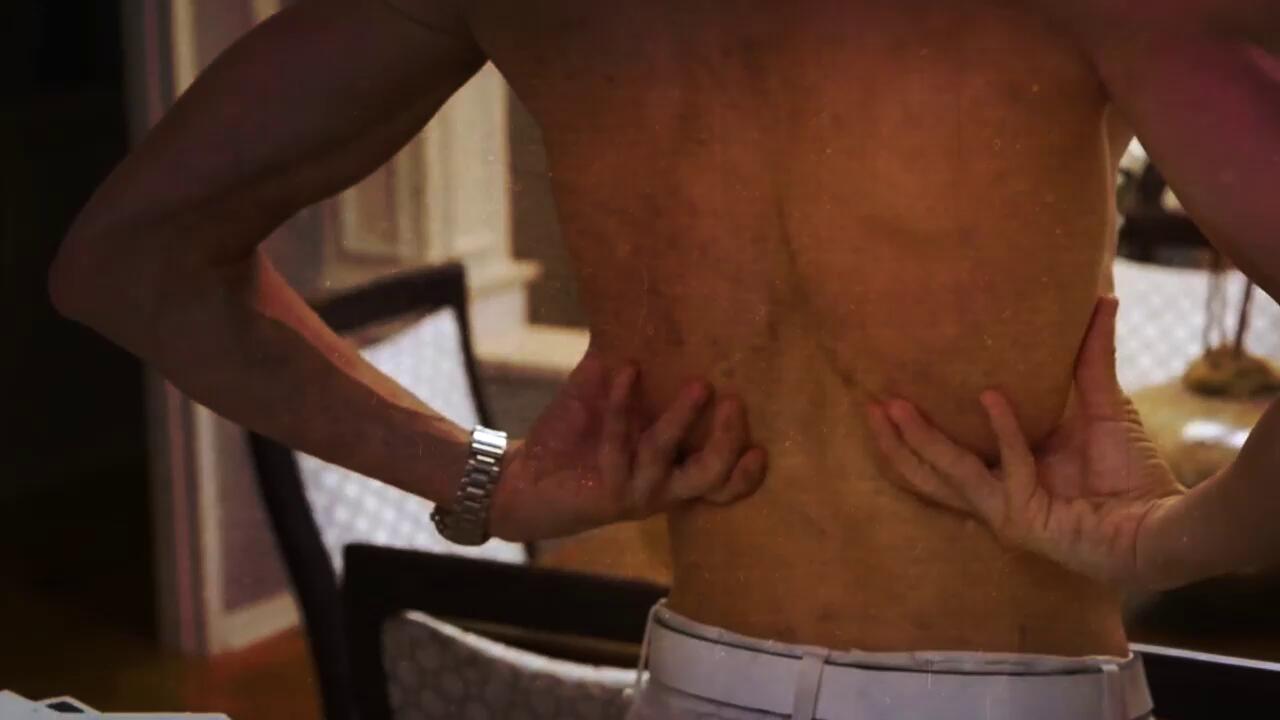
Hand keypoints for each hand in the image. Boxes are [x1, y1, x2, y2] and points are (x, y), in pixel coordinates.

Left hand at [490, 349, 767, 541]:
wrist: (525, 477)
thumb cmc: (575, 436)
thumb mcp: (609, 398)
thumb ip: (633, 366)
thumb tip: (646, 309)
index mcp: (675, 470)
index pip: (723, 483)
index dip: (746, 473)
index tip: (762, 446)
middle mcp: (663, 488)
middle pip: (711, 478)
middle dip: (726, 441)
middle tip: (733, 401)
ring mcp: (636, 493)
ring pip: (667, 457)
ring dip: (681, 419)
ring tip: (698, 385)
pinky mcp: (606, 491)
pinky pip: (620, 444)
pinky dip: (623, 406)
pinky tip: (623, 372)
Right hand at [866, 296, 1185, 588]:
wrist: (1161, 521)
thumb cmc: (1132, 474)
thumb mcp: (1103, 405)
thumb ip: (1090, 358)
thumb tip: (1103, 298)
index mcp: (1005, 472)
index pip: (943, 457)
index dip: (911, 433)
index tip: (885, 395)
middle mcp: (996, 494)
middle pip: (925, 474)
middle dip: (893, 441)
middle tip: (867, 403)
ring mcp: (1005, 511)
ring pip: (944, 475)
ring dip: (917, 440)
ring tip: (890, 407)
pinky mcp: (1023, 521)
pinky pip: (1005, 468)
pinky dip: (1002, 432)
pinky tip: (992, 397)